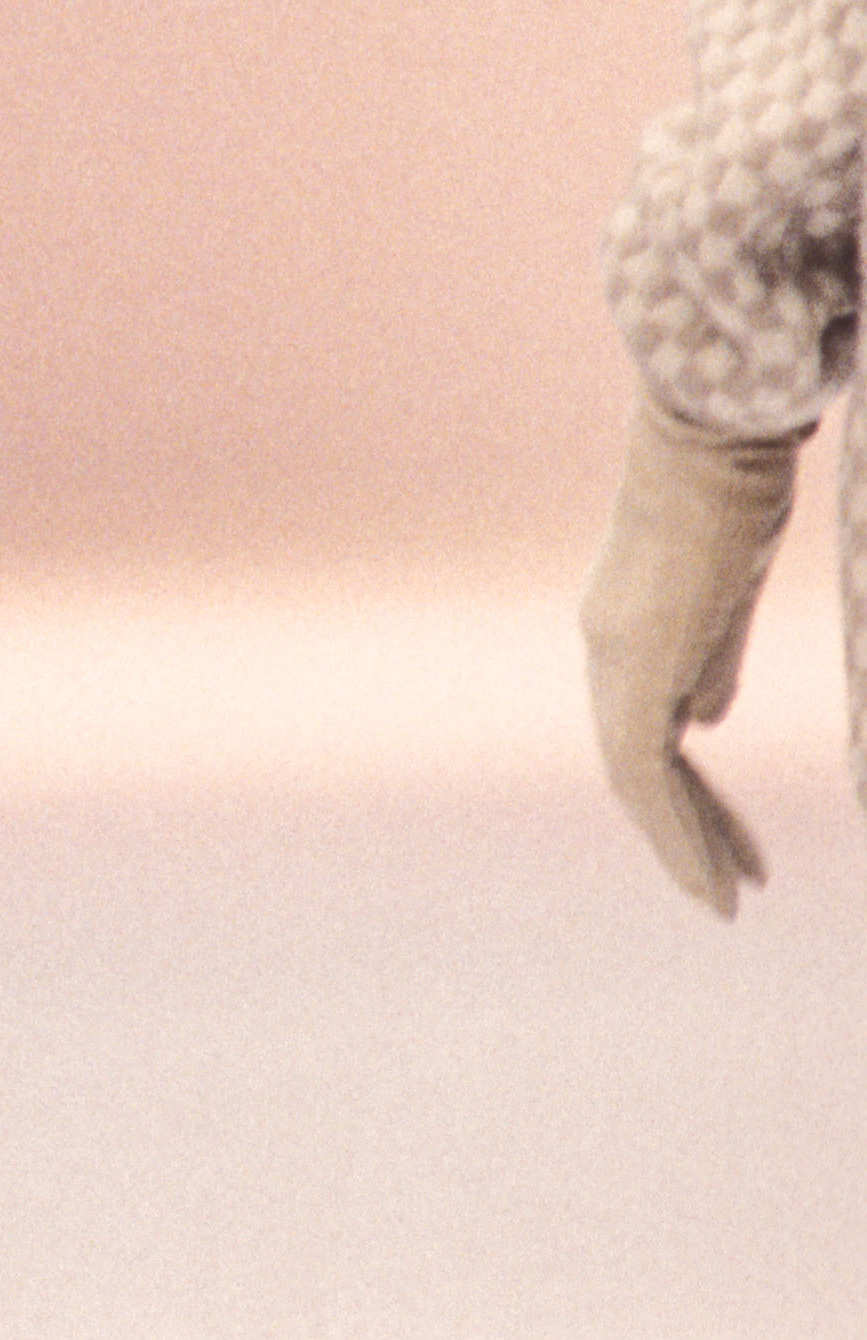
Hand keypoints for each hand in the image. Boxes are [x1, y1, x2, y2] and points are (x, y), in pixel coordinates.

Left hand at [579, 390, 796, 912]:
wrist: (715, 437)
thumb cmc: (732, 490)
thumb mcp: (724, 590)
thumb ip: (712, 657)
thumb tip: (704, 720)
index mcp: (626, 630)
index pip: (648, 734)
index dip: (688, 795)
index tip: (732, 841)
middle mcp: (607, 648)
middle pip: (636, 768)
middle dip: (685, 834)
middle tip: (728, 894)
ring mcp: (616, 657)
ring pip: (636, 781)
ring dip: (684, 845)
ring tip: (726, 902)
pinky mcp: (635, 662)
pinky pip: (644, 771)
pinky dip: (678, 828)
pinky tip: (713, 871)